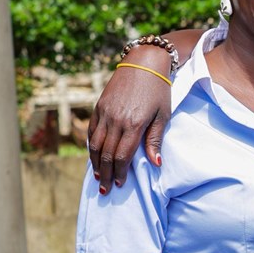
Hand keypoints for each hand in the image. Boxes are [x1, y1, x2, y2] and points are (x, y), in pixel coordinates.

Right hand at [88, 55, 171, 191]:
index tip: (119, 184)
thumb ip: (155, 140)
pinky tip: (94, 156)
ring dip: (95, 162)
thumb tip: (155, 164)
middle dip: (105, 173)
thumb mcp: (162, 116)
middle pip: (106, 153)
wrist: (143, 63)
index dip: (119, 172)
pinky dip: (91, 145)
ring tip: (97, 177)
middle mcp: (116, 119)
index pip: (122, 155)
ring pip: (95, 143)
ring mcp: (105, 112)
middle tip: (105, 189)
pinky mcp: (99, 106)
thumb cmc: (158, 91)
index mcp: (134, 124)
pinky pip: (92, 130)